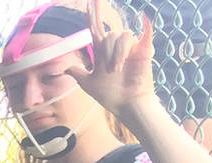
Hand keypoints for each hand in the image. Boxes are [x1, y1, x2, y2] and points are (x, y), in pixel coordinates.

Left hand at [70, 0, 155, 116]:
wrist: (126, 103)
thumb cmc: (109, 95)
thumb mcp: (88, 84)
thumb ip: (78, 73)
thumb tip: (65, 68)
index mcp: (102, 51)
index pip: (96, 29)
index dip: (92, 15)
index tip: (89, 2)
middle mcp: (116, 46)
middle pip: (109, 34)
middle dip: (108, 52)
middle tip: (111, 70)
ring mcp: (130, 47)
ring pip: (122, 36)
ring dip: (119, 52)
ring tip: (119, 68)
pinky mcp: (144, 50)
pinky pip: (145, 32)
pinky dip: (146, 25)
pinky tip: (144, 18)